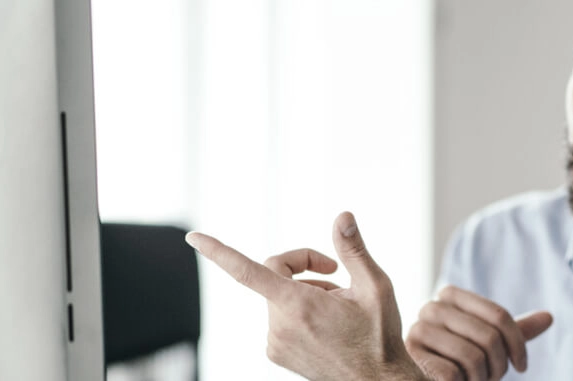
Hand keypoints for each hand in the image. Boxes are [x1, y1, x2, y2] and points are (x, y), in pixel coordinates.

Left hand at [187, 212, 426, 380]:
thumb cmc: (379, 337)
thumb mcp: (376, 288)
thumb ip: (353, 250)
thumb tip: (342, 217)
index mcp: (297, 305)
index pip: (246, 271)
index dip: (218, 251)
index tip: (193, 238)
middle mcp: (278, 325)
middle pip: (275, 276)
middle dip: (304, 269)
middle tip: (335, 274)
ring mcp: (275, 342)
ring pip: (279, 298)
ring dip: (305, 293)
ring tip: (338, 309)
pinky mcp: (276, 353)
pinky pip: (280, 318)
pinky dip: (299, 312)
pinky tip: (327, 325)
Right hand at [405, 286, 552, 380]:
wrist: (426, 376)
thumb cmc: (461, 360)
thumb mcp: (489, 343)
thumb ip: (514, 330)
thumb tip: (549, 316)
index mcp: (450, 295)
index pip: (500, 316)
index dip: (518, 344)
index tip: (522, 365)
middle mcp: (430, 307)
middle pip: (489, 337)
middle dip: (499, 365)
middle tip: (493, 377)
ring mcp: (417, 330)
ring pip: (473, 356)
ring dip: (482, 377)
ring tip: (474, 380)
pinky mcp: (411, 356)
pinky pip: (453, 372)